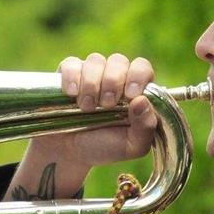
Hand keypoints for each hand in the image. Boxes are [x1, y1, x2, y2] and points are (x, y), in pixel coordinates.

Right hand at [10, 53, 156, 198]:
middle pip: (118, 60)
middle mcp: (114, 76)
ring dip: (91, 83)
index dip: (137, 76)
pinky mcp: (68, 75)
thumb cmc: (105, 146)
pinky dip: (72, 77)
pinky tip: (71, 94)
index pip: (142, 67)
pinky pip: (71, 64)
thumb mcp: (132, 146)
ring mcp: (90, 73)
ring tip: (86, 107)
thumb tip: (142, 100)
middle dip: (112, 82)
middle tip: (105, 105)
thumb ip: (145, 127)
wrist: (70, 152)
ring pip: (95, 60)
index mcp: (134, 90)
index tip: (129, 95)